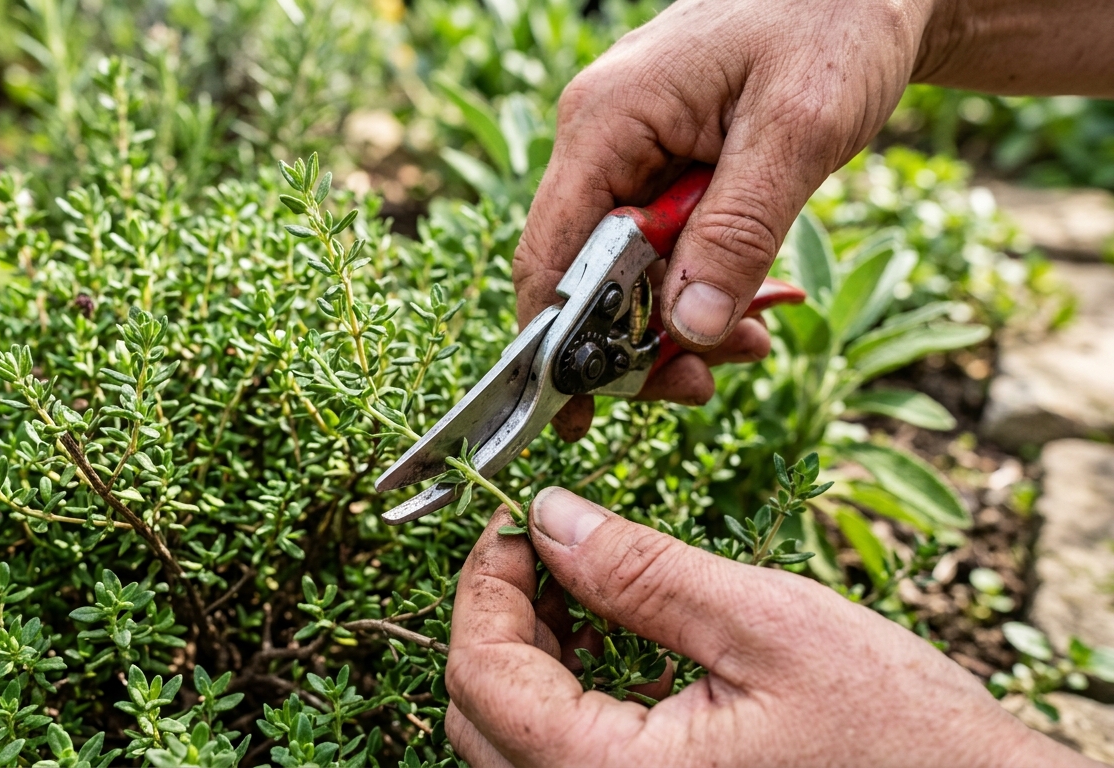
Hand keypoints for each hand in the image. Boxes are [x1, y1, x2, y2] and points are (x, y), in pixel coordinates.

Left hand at [444, 491, 1096, 767]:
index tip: (512, 523)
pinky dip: (563, 693)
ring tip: (576, 585)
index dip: (482, 586)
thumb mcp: (767, 627)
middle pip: (481, 715)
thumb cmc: (898, 736)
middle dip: (496, 618)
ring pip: (511, 742)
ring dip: (526, 654)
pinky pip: (561, 761)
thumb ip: (643, 573)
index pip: (484, 678)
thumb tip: (550, 517)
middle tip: (541, 546)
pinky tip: (608, 640)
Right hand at [516, 0, 930, 438]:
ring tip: (753, 345)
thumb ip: (737, 233)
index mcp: (607, 122)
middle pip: (586, 274)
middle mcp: (601, 140)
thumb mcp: (797, 133)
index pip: (551, 253)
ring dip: (681, 322)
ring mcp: (630, 153)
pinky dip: (702, 288)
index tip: (574, 414)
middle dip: (639, 341)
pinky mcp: (662, 167)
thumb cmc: (834, 25)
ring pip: (627, 271)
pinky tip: (751, 310)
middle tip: (705, 384)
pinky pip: (664, 249)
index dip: (555, 343)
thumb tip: (690, 331)